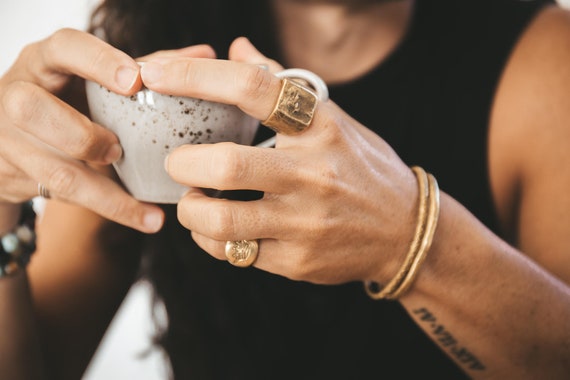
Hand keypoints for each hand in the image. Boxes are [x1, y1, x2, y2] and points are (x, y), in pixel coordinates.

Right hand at [0, 29, 213, 232]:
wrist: (10, 134)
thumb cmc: (68, 96)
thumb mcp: (95, 77)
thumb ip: (146, 66)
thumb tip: (204, 55)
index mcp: (43, 62)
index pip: (63, 48)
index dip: (97, 62)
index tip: (134, 81)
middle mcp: (17, 96)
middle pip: (33, 110)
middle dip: (81, 134)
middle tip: (117, 150)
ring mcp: (10, 141)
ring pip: (54, 172)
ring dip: (105, 192)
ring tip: (149, 210)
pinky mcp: (15, 177)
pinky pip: (63, 199)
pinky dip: (112, 211)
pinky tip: (146, 220)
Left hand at [148, 37, 418, 283]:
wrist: (405, 231)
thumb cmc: (362, 166)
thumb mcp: (334, 119)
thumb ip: (283, 85)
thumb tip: (238, 47)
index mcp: (322, 127)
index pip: (253, 88)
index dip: (197, 76)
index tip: (156, 74)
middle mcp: (315, 173)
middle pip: (226, 164)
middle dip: (182, 162)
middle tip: (176, 161)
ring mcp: (306, 222)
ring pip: (221, 220)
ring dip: (190, 209)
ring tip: (192, 199)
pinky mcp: (298, 261)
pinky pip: (233, 253)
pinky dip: (210, 239)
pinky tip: (215, 229)